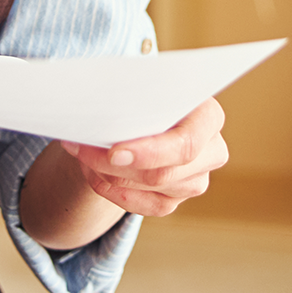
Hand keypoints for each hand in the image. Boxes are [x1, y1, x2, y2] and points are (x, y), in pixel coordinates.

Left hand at [59, 98, 228, 218]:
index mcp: (208, 116)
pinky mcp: (178, 199)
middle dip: (114, 165)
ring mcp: (197, 179)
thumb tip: (96, 118)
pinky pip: (147, 207)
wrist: (146, 111)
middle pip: (163, 173)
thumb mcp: (140, 85)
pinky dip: (114, 191)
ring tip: (83, 152)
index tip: (114, 152)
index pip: (186, 144)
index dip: (151, 152)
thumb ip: (127, 98)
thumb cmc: (144, 92)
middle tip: (79, 148)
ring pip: (151, 190)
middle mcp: (211, 151)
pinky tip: (95, 173)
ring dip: (109, 175)